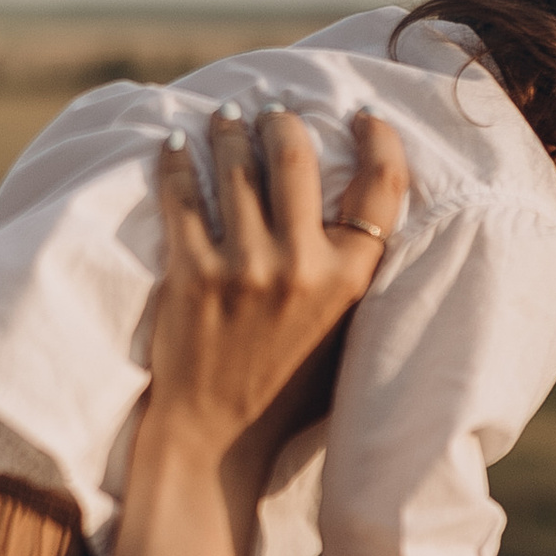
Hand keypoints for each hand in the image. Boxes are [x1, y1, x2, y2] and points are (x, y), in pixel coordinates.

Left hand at [148, 104, 410, 480]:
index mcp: (351, 281)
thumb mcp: (345, 332)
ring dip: (229, 131)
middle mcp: (302, 267)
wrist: (216, 440)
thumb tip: (362, 205)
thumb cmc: (285, 389)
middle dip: (283, 123)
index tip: (361, 116)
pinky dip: (176, 162)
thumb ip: (355, 275)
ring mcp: (244, 268)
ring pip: (236, 166)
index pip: (382, 186)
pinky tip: (173, 146)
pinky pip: (182, 196)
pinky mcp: (191, 274)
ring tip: (226, 119)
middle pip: (296, 158)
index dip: (377, 138)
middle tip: (273, 115)